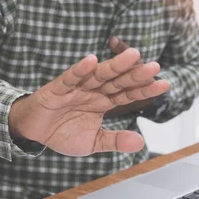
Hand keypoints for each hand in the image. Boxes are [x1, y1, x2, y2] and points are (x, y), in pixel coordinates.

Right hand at [8, 48, 169, 155]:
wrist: (34, 132)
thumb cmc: (62, 132)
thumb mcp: (93, 142)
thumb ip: (115, 140)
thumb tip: (140, 142)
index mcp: (103, 103)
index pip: (128, 94)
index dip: (145, 90)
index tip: (164, 85)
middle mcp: (93, 92)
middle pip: (118, 81)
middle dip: (135, 74)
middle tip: (154, 66)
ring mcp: (77, 88)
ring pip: (99, 75)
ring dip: (115, 65)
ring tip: (133, 56)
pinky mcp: (57, 88)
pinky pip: (70, 78)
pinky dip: (80, 70)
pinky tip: (91, 61)